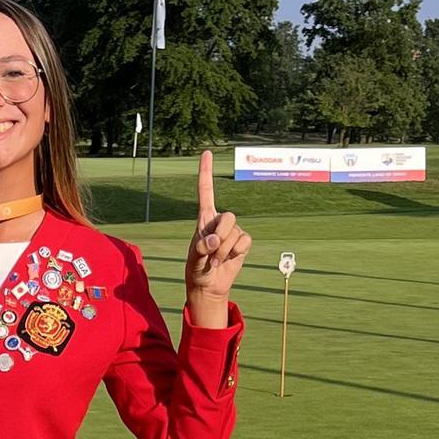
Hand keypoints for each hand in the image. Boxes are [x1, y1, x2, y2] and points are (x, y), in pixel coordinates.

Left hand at [185, 151, 250, 327]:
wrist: (209, 285)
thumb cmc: (196, 269)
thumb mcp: (193, 259)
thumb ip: (202, 248)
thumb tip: (215, 241)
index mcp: (203, 219)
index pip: (206, 191)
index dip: (206, 172)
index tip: (207, 153)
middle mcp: (219, 221)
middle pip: (229, 216)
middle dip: (221, 236)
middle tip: (211, 253)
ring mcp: (232, 231)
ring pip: (236, 233)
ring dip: (225, 251)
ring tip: (216, 260)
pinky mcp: (242, 242)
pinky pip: (245, 242)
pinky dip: (235, 253)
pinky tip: (228, 260)